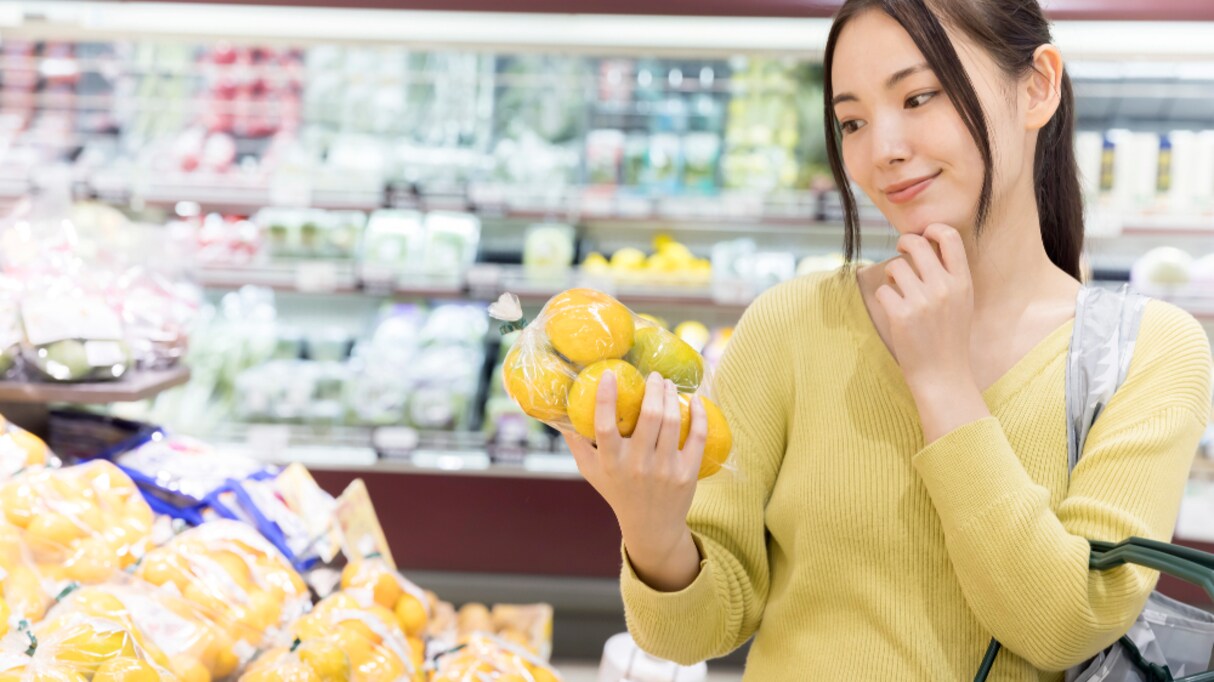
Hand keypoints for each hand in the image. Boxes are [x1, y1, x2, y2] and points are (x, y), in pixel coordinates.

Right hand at [564, 370, 707, 557]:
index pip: (604, 425)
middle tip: (654, 375)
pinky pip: (697, 436)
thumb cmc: (617, 491)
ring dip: (672, 396)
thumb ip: (577, 443)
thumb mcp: (591, 471)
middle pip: (649, 416)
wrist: (651, 526)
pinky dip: (698, 414)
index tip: (610, 373)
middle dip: (653, 388)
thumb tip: (561, 413)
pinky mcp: (687, 473)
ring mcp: (664, 470)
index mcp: (611, 462)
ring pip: (672, 421)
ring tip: (669, 385)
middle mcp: (637, 465)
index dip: (606, 397)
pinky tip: (695, 401)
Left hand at [874, 224, 976, 396]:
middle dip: (904, 243)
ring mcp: (922, 301)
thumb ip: (950, 275)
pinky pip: (883, 290)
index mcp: (962, 282)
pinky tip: (893, 308)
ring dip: (891, 275)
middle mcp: (944, 288)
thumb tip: (927, 245)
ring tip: (897, 288)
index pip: (949, 237)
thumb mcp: (962, 302)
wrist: (943, 374)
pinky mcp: (901, 315)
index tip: (923, 235)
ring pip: (895, 266)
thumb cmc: (949, 337)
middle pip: (916, 243)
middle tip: (900, 251)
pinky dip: (884, 297)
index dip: (932, 229)